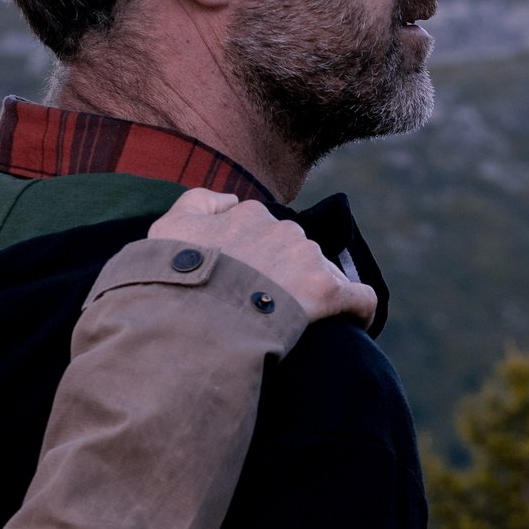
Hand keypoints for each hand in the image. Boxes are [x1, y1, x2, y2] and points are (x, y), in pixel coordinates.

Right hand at [152, 188, 376, 327]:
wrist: (193, 318)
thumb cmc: (174, 280)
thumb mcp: (168, 229)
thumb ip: (199, 202)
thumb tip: (231, 200)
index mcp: (249, 215)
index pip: (264, 230)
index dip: (260, 257)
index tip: (251, 281)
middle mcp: (283, 229)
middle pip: (296, 251)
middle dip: (287, 274)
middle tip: (269, 307)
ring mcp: (306, 258)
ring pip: (324, 273)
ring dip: (314, 294)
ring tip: (300, 325)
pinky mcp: (327, 291)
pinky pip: (360, 298)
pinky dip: (359, 311)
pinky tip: (354, 328)